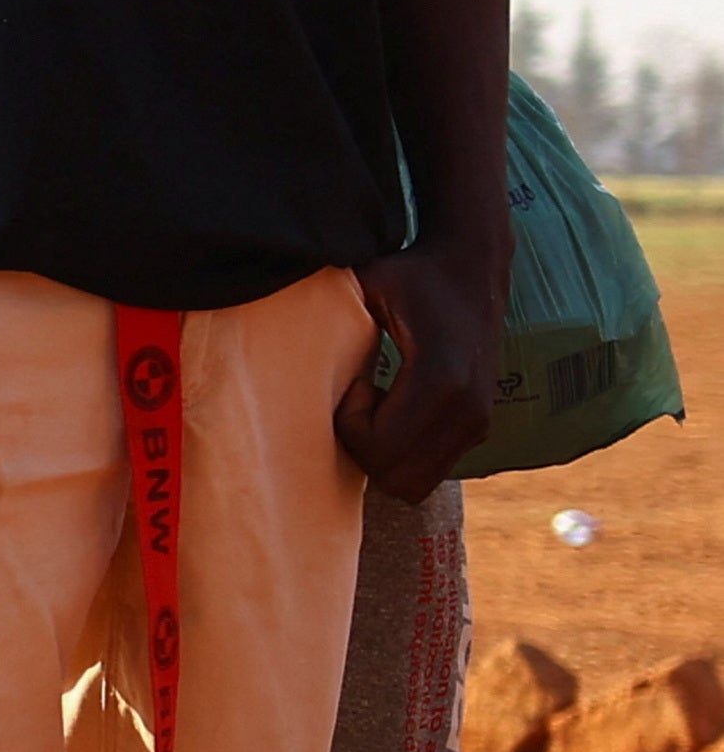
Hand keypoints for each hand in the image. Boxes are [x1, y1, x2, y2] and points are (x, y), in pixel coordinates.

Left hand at [338, 235, 500, 495]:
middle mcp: (469, 408)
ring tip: (378, 406)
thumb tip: (272, 320)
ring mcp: (479, 422)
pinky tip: (396, 410)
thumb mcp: (367, 285)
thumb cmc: (409, 275)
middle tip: (359, 401)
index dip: (349, 425)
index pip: (379, 447)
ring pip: (414, 483)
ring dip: (384, 455)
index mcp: (441, 376)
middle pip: (397, 479)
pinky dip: (403, 454)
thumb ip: (329, 311)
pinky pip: (429, 470)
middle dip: (364, 449)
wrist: (471, 268)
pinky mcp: (480, 428)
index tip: (352, 383)